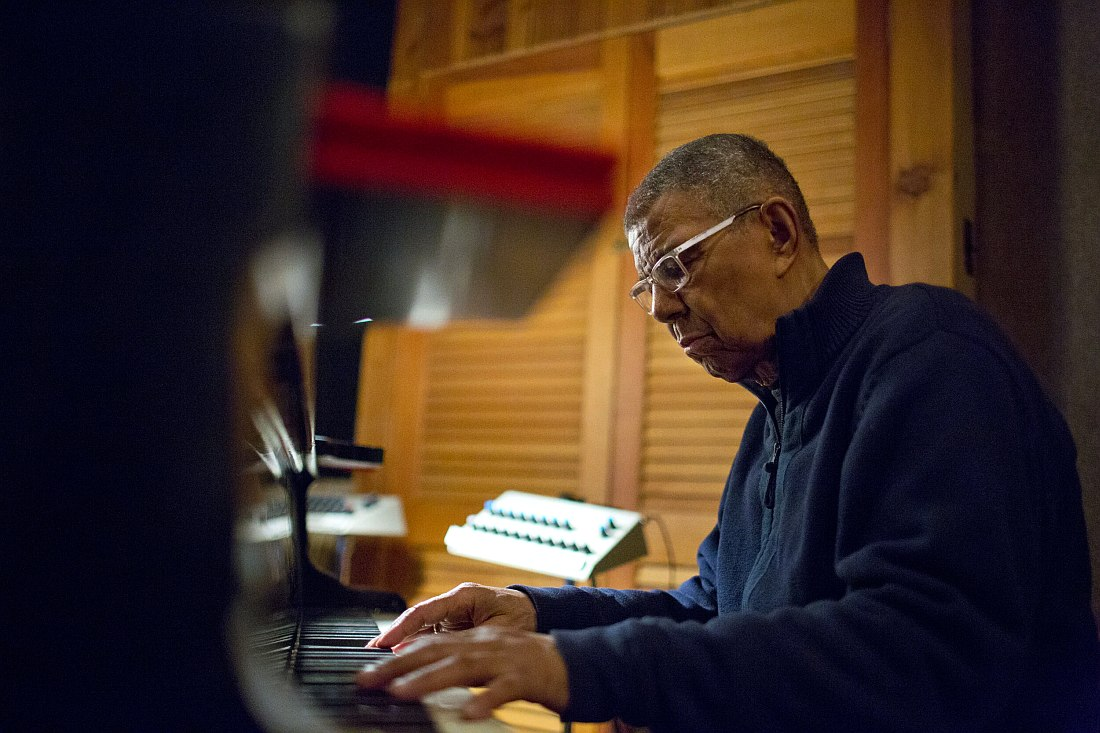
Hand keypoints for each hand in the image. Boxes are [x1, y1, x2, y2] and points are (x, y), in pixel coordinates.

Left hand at [356, 625, 568, 718]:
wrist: (577, 662)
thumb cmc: (531, 667)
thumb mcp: (491, 660)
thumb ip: (460, 665)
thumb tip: (423, 674)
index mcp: (476, 640)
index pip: (430, 643)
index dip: (398, 655)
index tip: (370, 669)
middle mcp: (486, 644)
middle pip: (436, 650)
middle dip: (399, 665)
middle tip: (368, 680)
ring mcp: (505, 660)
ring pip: (462, 667)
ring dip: (429, 679)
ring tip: (401, 692)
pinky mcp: (525, 678)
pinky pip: (501, 691)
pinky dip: (483, 701)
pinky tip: (466, 714)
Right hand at [368, 583, 537, 650]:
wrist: (534, 613)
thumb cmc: (520, 617)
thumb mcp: (500, 630)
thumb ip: (475, 643)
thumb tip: (450, 659)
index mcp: (463, 597)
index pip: (425, 610)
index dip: (402, 627)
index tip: (385, 642)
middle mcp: (452, 604)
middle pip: (415, 621)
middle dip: (392, 638)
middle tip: (370, 655)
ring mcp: (450, 615)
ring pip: (418, 630)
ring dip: (399, 647)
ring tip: (378, 664)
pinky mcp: (451, 627)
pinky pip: (428, 638)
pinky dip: (413, 651)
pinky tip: (398, 664)